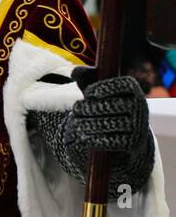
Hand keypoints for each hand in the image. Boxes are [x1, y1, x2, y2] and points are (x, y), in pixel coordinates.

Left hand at [64, 67, 155, 193]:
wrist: (124, 133)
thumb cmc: (106, 104)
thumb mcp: (98, 90)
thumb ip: (87, 78)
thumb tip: (75, 73)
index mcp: (134, 91)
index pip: (123, 84)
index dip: (105, 87)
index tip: (89, 92)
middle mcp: (141, 107)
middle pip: (113, 105)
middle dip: (90, 107)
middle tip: (76, 109)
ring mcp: (138, 126)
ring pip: (110, 124)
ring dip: (89, 123)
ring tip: (76, 123)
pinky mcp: (132, 143)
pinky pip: (112, 141)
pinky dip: (95, 139)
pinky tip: (83, 137)